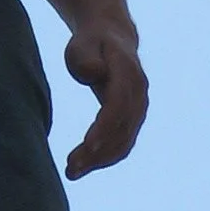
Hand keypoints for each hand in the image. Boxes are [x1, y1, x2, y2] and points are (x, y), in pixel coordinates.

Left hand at [60, 22, 147, 178]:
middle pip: (121, 129)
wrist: (113, 39)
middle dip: (98, 152)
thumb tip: (94, 73)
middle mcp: (139, 94)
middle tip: (70, 168)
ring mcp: (139, 109)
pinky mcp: (132, 120)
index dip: (105, 127)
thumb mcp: (82, 44)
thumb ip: (85, 58)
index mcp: (128, 73)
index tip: (87, 146)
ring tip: (71, 172)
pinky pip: (122, 144)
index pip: (118, 105)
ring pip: (124, 142)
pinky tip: (83, 167)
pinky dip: (104, 158)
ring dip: (99, 160)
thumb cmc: (91, 43)